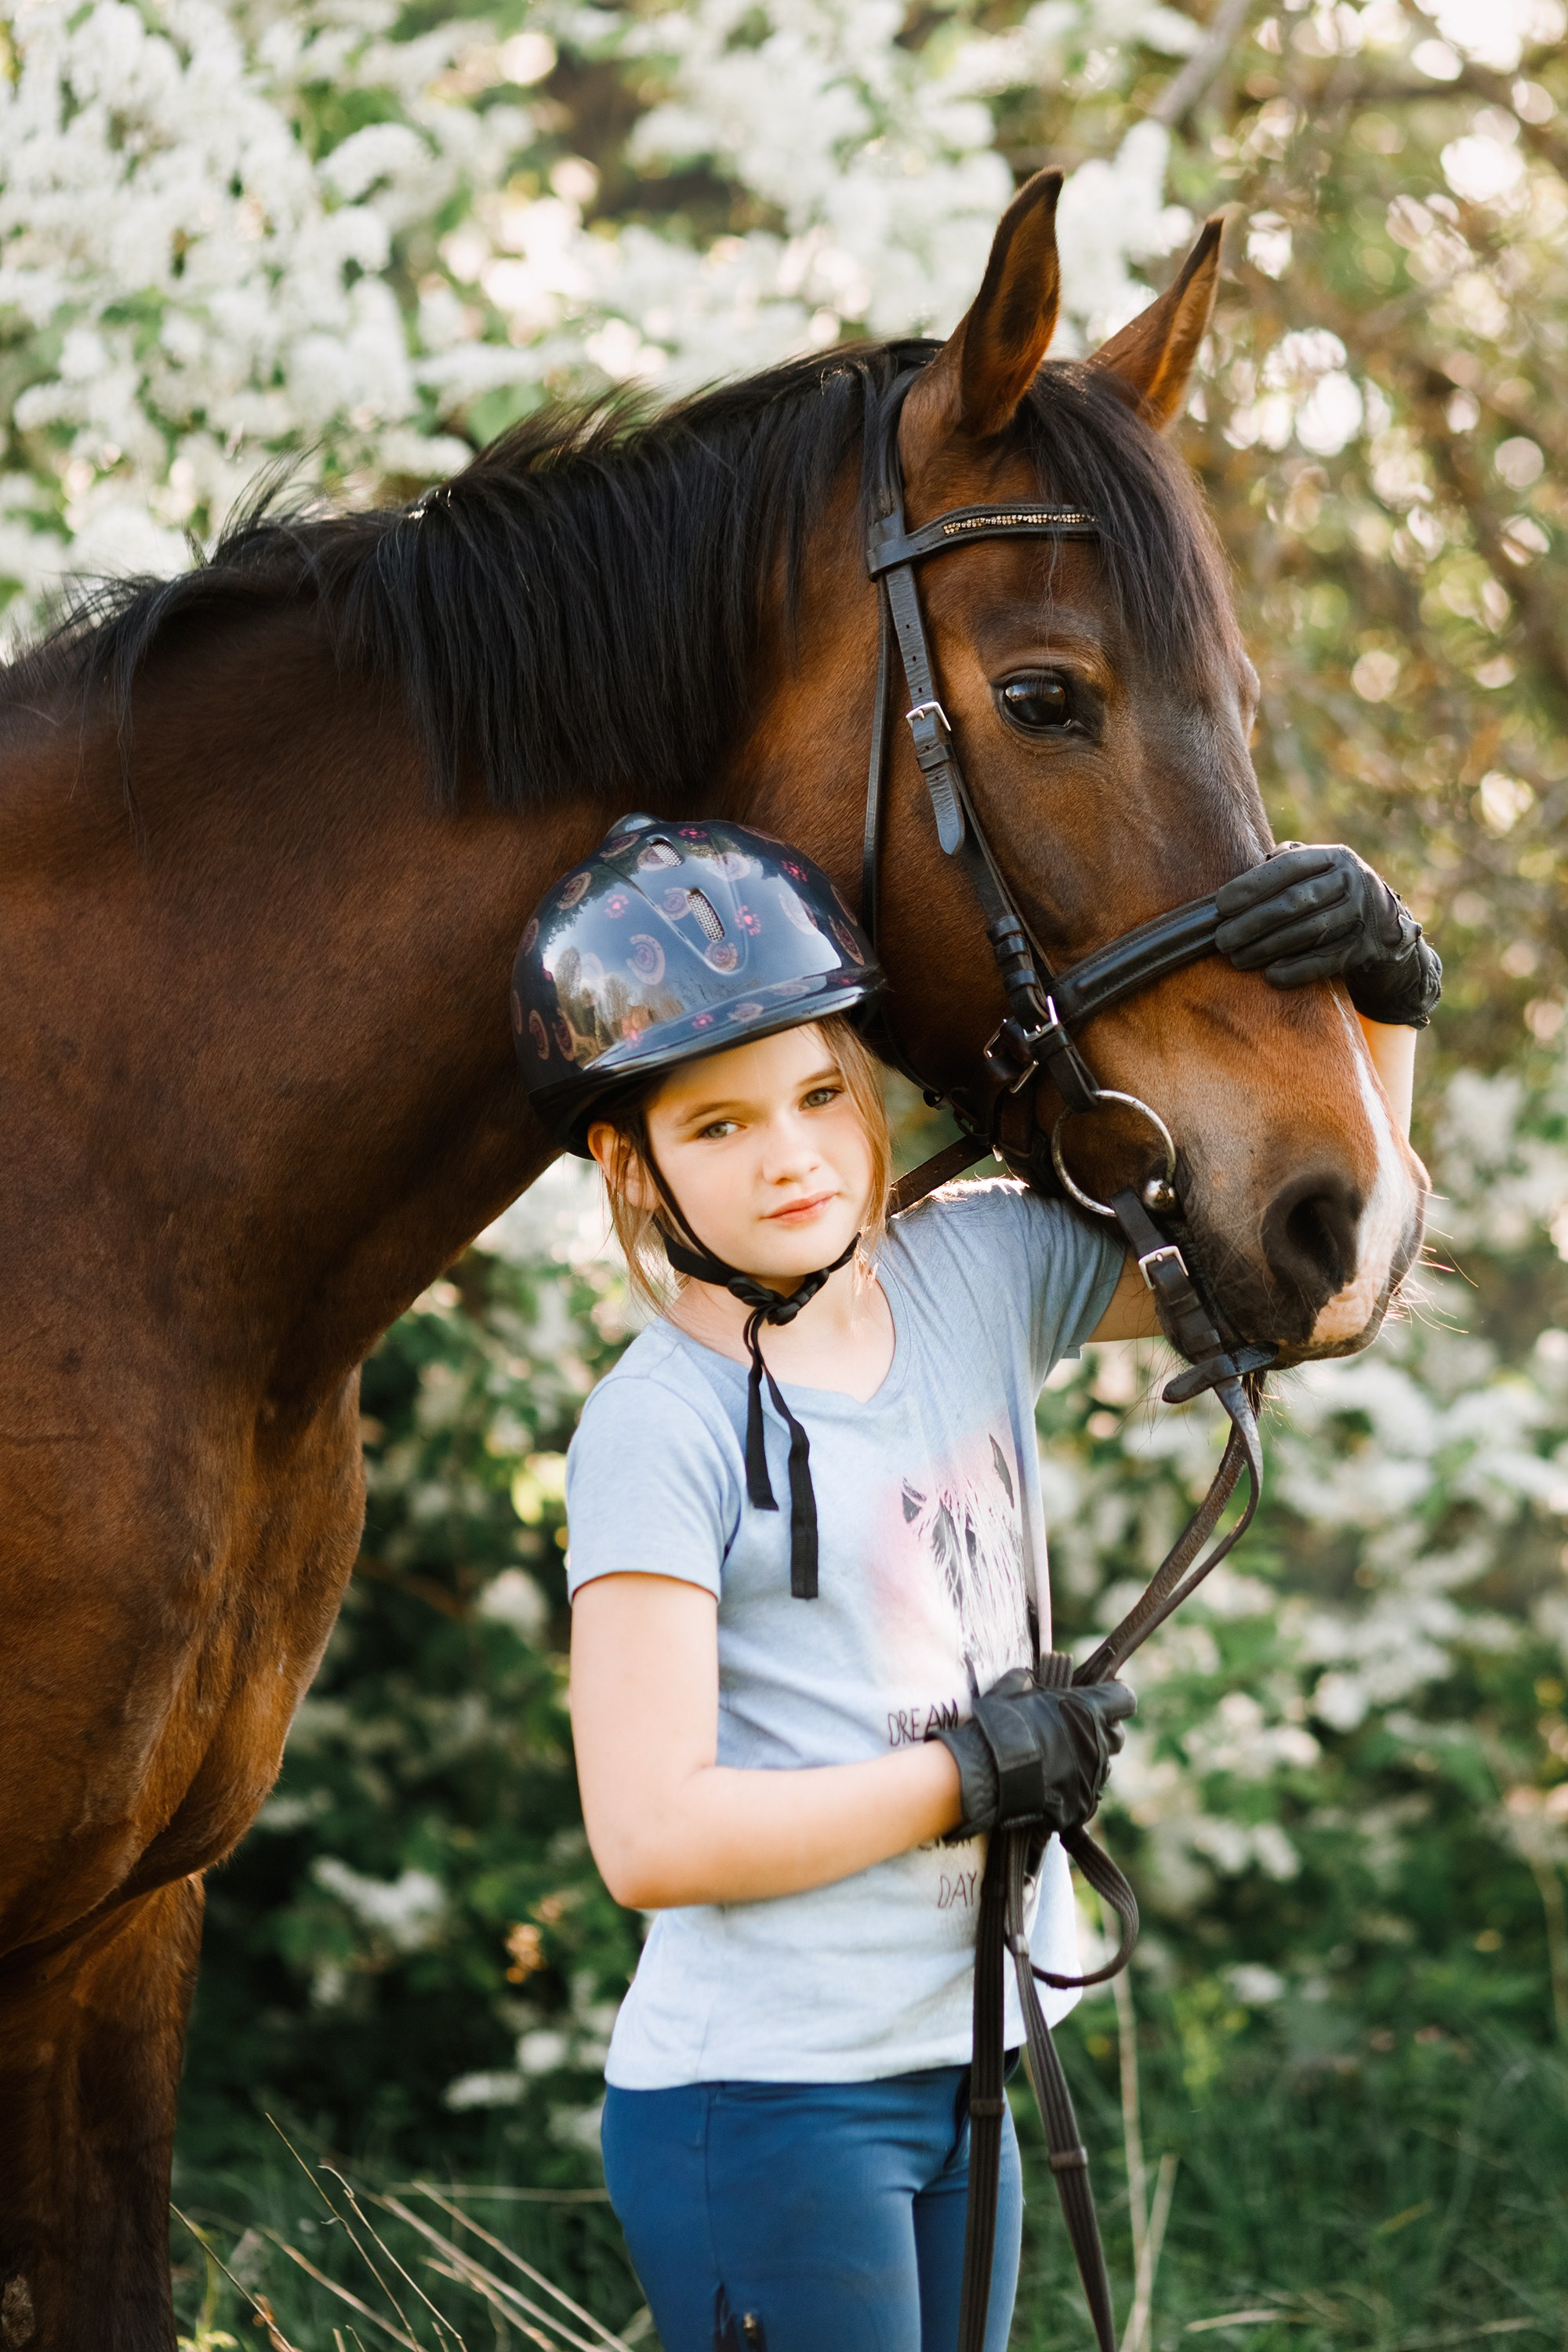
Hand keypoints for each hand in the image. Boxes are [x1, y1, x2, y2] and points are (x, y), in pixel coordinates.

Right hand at [928, 1668, 1134, 1842]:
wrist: (985, 1774)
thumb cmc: (998, 1727)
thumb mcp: (1008, 1692)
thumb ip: (1024, 1682)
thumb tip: (1027, 1679)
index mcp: (1085, 1710)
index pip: (1124, 1699)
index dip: (1115, 1696)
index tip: (1105, 1696)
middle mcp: (1095, 1744)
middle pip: (1117, 1736)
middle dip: (1102, 1731)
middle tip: (1077, 1730)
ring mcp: (1089, 1778)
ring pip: (1102, 1767)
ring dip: (1088, 1762)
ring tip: (1059, 1762)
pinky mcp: (1080, 1805)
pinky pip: (1085, 1796)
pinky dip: (1072, 1791)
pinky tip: (1049, 1786)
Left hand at [1215, 844, 1440, 1026]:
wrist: (1385, 925)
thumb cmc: (1330, 893)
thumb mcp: (1316, 870)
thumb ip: (1283, 864)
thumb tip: (1238, 880)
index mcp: (1335, 857)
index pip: (1290, 866)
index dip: (1253, 885)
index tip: (1221, 904)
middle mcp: (1353, 881)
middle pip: (1296, 901)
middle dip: (1253, 921)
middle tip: (1222, 939)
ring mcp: (1363, 915)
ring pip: (1308, 932)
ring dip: (1267, 947)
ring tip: (1236, 958)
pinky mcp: (1366, 947)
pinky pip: (1326, 961)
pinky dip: (1297, 970)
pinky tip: (1270, 975)